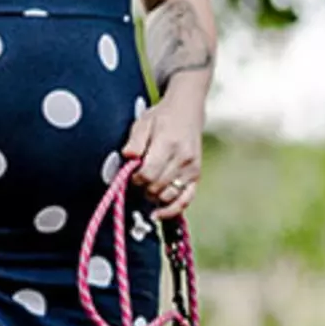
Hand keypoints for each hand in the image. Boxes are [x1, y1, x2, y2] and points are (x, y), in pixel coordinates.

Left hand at [121, 95, 204, 219]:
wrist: (187, 112)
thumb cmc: (161, 118)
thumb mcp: (142, 123)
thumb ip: (134, 143)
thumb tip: (128, 159)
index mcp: (168, 144)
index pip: (148, 174)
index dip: (134, 179)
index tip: (129, 174)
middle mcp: (183, 159)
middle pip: (156, 187)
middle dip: (142, 188)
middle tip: (136, 180)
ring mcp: (192, 169)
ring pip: (168, 196)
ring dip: (153, 197)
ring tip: (147, 187)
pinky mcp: (196, 176)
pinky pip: (186, 200)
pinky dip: (171, 210)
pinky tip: (158, 214)